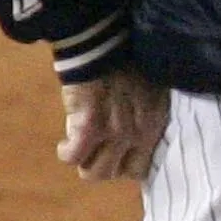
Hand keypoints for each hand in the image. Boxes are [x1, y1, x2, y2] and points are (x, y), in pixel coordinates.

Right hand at [58, 67, 169, 181]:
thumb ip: (144, 118)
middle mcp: (139, 134)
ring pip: (94, 173)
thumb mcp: (149, 93)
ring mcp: (115, 133)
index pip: (143, 167)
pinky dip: (66, 152)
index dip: (124, 164)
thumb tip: (135, 138)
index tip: (115, 156)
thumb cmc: (126, 65)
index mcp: (155, 125)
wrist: (105, 47)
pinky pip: (72, 157)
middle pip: (117, 174)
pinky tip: (65, 143)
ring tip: (80, 146)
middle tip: (94, 150)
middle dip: (103, 164)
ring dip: (84, 161)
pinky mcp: (89, 128)